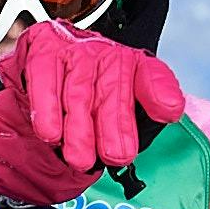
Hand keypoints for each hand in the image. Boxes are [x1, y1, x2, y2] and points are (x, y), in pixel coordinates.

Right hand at [0, 21, 187, 206]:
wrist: (39, 80)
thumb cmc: (86, 100)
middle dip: (115, 124)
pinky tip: (50, 133)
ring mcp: (74, 49)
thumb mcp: (115, 112)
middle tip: (117, 156)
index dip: (161, 92)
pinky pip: (45, 79)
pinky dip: (47, 109)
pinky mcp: (43, 48)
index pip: (152, 75)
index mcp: (131, 67)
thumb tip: (169, 112)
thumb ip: (144, 113)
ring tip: (81, 160)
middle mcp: (105, 53)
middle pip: (113, 89)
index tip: (169, 112)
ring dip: (79, 127)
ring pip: (78, 91)